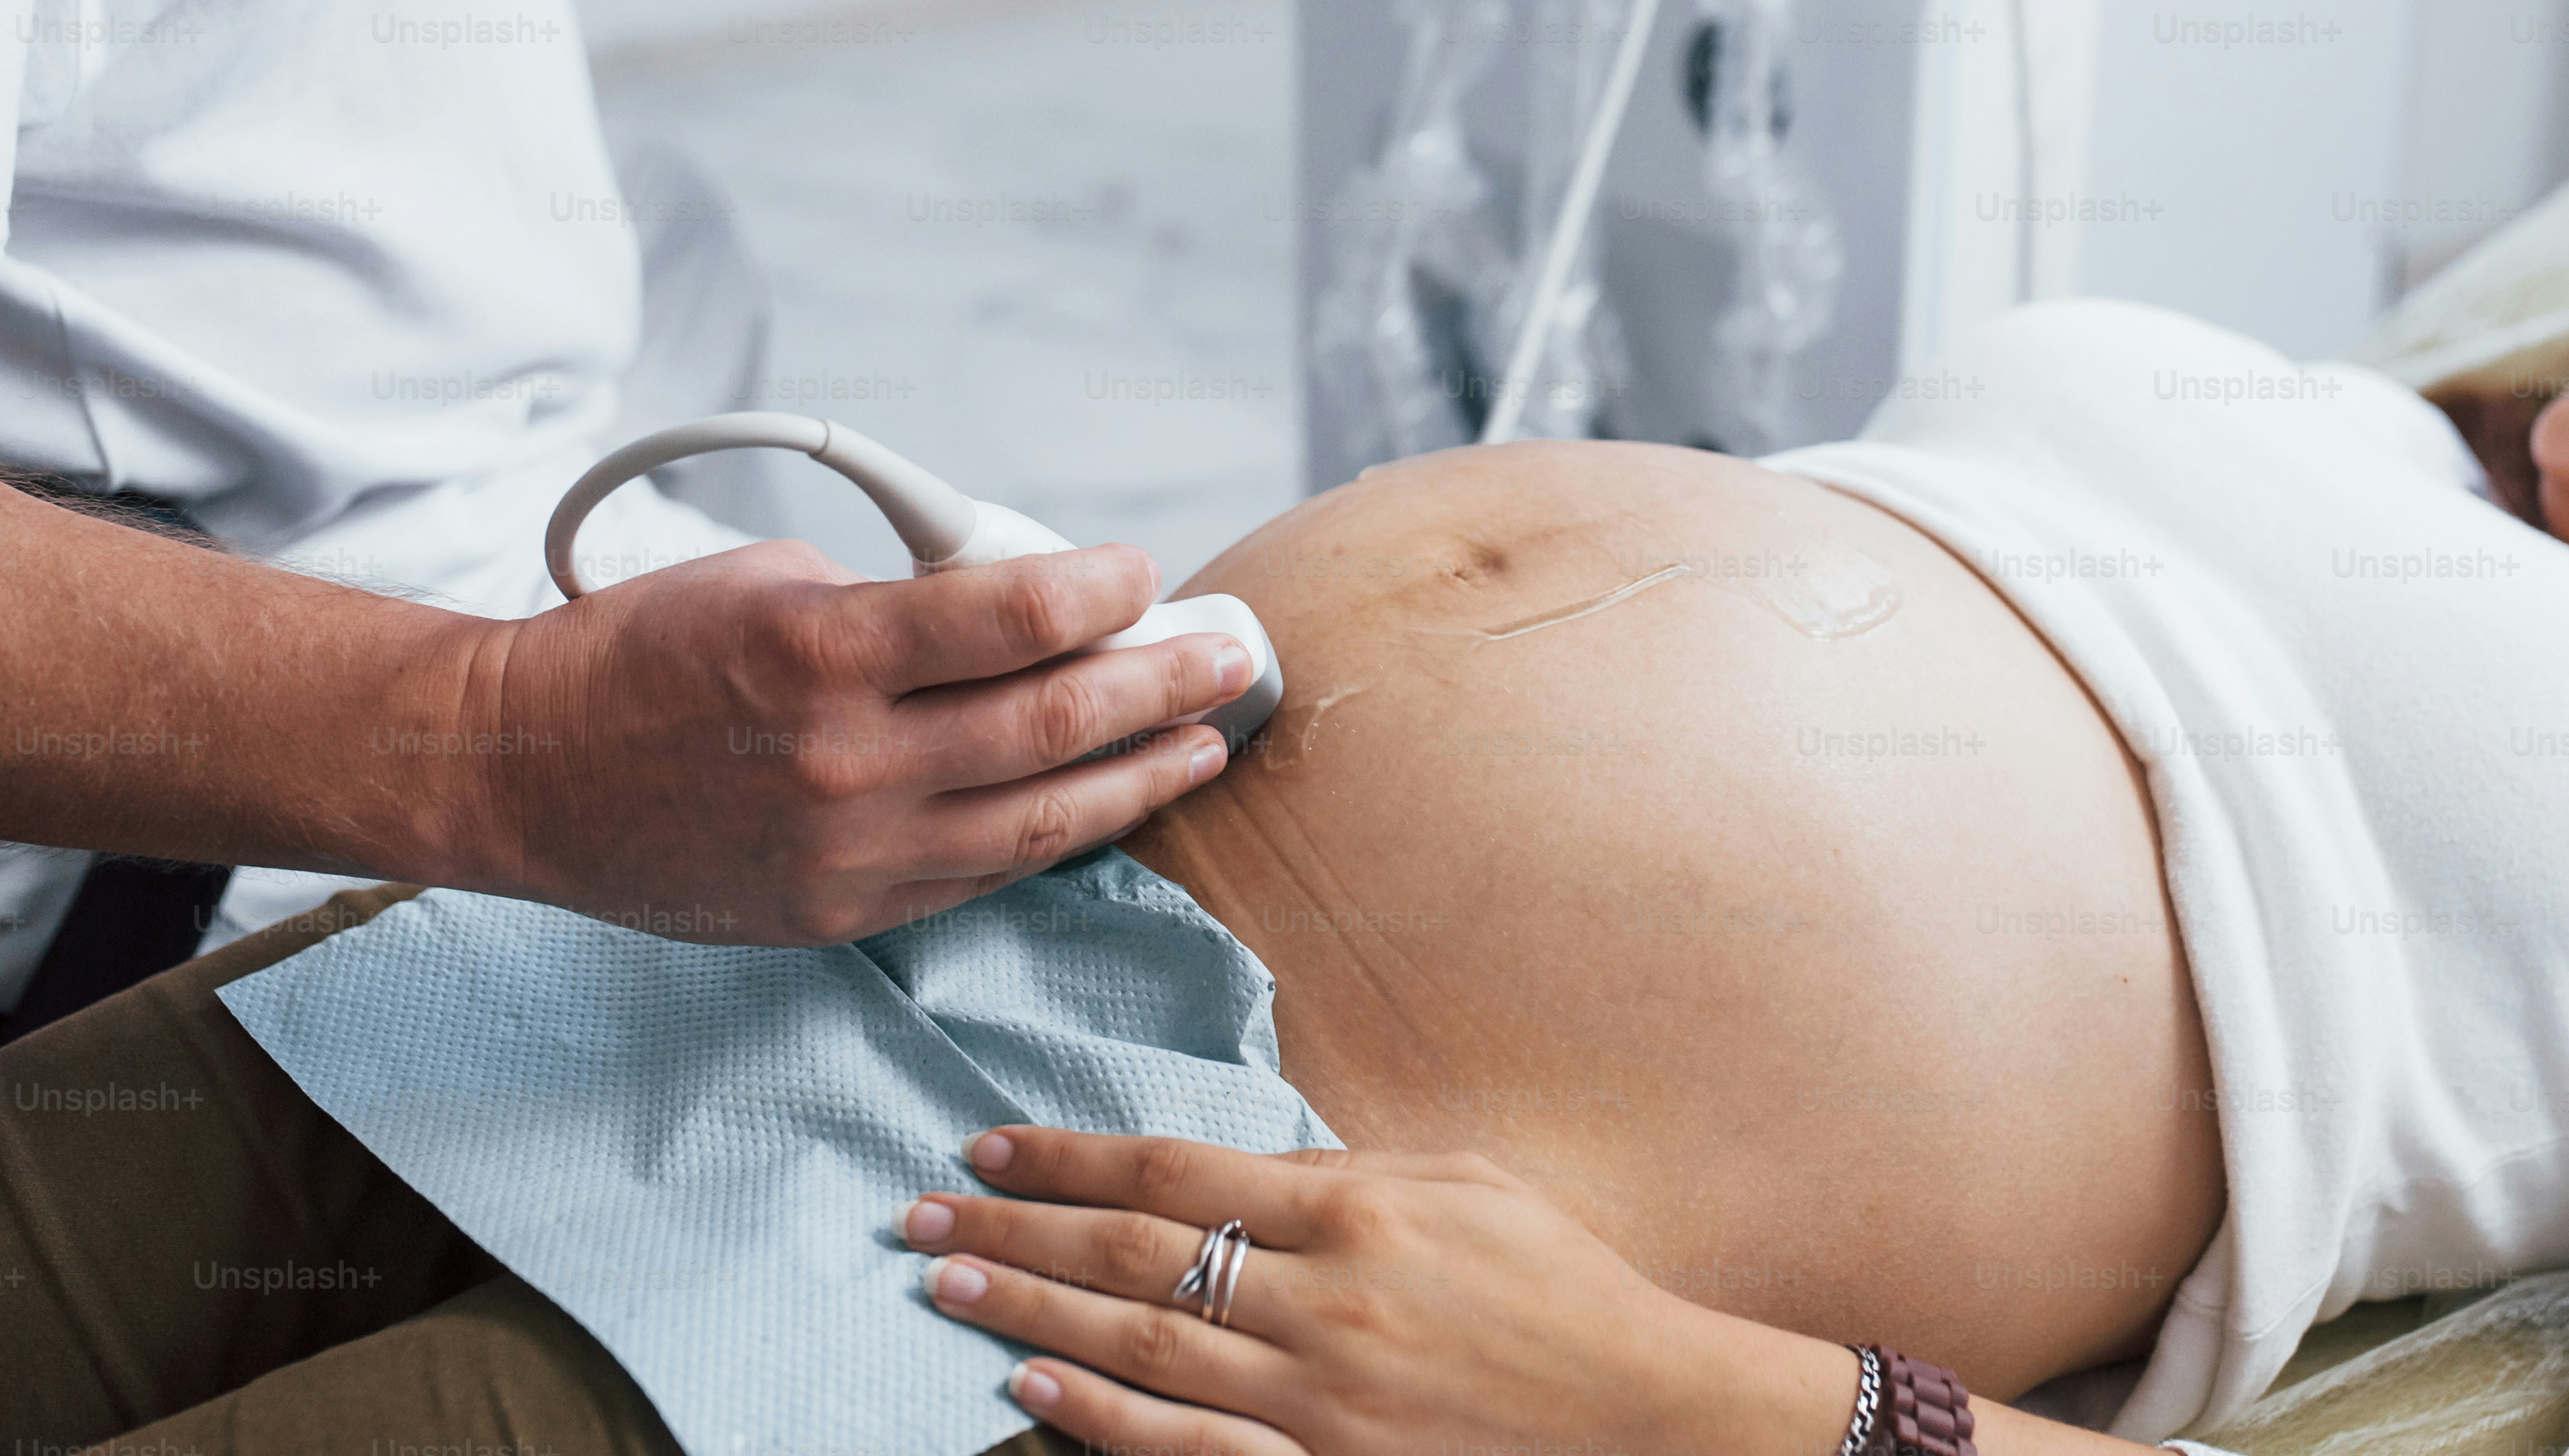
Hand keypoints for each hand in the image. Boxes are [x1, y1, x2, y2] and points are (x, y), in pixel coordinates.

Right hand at [432, 541, 1247, 943]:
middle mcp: (846, 758)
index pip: (1014, 616)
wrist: (522, 773)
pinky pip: (981, 875)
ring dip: (1141, 777)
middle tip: (1230, 656)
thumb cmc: (642, 653)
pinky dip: (1057, 836)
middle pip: (1052, 722)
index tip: (1147, 573)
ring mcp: (848, 850)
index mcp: (824, 649)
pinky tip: (1109, 805)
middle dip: (1162, 684)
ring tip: (1205, 741)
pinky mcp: (842, 912)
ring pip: (1041, 821)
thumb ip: (896, 604)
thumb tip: (1022, 613)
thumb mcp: (768, 582)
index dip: (1104, 591)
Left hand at [901, 1127, 1838, 1455]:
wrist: (1647, 1416)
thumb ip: (1346, 1170)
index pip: (1174, 1171)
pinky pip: (1187, 1449)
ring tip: (942, 1281)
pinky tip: (1028, 1386)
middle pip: (1134, 1255)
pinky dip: (1099, 1420)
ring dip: (1028, 1310)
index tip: (991, 1143)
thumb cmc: (1560, 1289)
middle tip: (922, 1209)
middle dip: (1019, 1226)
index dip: (1072, 1155)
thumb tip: (1240, 1160)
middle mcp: (1324, 1300)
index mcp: (1357, 1211)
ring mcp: (1318, 1400)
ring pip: (1140, 1346)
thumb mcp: (1465, 1184)